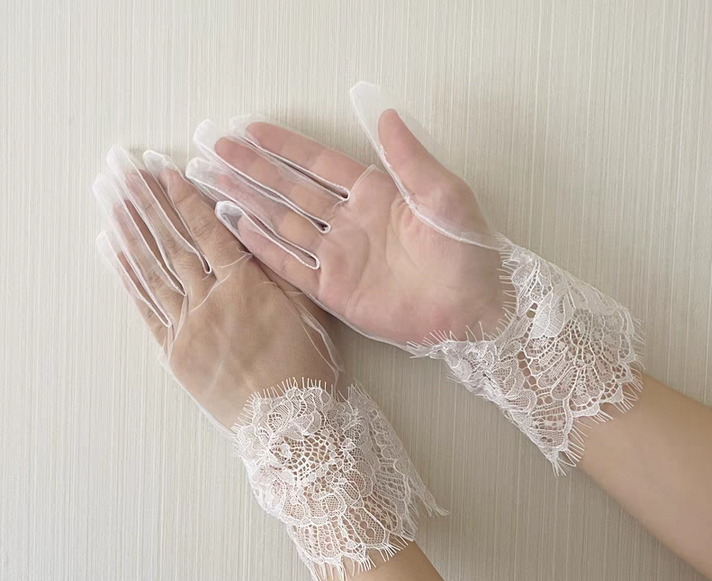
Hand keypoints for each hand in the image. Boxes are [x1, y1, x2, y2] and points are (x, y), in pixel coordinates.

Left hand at [94, 147, 339, 428]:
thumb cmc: (306, 367)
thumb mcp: (307, 311)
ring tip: (109, 200)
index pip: (208, 231)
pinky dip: (128, 279)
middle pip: (172, 243)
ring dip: (129, 231)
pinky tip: (113, 254)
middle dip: (147, 202)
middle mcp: (210, 300)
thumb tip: (249, 232)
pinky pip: (145, 309)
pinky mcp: (175, 352)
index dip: (186, 198)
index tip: (165, 171)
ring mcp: (187, 327)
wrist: (288, 423)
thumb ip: (278, 269)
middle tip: (123, 171)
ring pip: (152, 270)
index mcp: (245, 286)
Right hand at [186, 88, 507, 346]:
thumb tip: (385, 113)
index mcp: (375, 195)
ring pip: (284, 224)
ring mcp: (339, 256)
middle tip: (218, 150)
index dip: (286, 146)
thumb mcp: (443, 194)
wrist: (470, 309)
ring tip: (215, 183)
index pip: (319, 163)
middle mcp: (350, 222)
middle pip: (293, 189)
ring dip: (250, 203)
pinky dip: (264, 248)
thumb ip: (408, 158)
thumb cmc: (465, 250)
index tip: (251, 129)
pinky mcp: (334, 290)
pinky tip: (238, 227)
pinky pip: (292, 265)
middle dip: (255, 169)